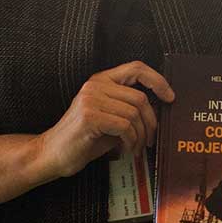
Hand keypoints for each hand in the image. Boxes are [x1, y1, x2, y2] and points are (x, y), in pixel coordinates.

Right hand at [33, 61, 172, 179]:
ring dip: (141, 136)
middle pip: (140, 98)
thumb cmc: (84, 138)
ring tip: (137, 147)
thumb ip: (129, 108)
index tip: (170, 97)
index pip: (136, 68)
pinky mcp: (89, 116)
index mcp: (101, 80)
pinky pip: (125, 126)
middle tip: (150, 139)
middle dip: (151, 122)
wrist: (52, 154)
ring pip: (134, 114)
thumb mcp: (110, 117)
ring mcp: (91, 99)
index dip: (158, 80)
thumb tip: (159, 109)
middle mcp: (95, 85)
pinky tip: (127, 150)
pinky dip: (131, 141)